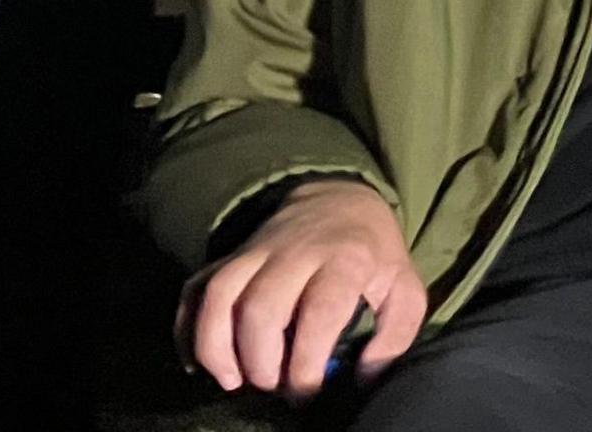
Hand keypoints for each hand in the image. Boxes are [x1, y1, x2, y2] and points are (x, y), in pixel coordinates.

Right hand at [178, 178, 426, 398]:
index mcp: (345, 259)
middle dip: (261, 361)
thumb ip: (395, 336)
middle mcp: (294, 251)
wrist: (339, 200)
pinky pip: (194, 290)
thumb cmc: (373, 256)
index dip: (306, 362)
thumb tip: (363, 379)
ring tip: (233, 381)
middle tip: (273, 385)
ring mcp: (255, 251)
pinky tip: (199, 363)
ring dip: (217, 347)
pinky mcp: (228, 256)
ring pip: (219, 296)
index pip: (319, 312)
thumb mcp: (403, 290)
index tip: (306, 391)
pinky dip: (187, 329)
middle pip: (261, 308)